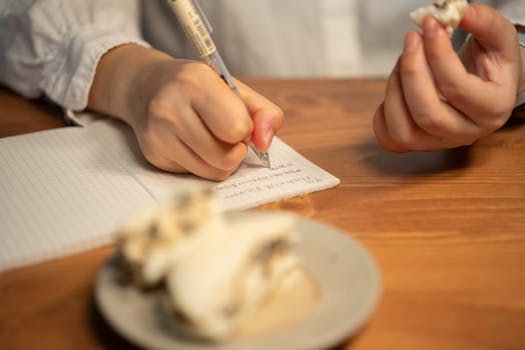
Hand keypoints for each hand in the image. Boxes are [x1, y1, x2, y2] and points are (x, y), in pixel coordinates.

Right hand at [89, 45, 282, 179]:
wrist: (145, 87)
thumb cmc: (196, 88)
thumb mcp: (233, 87)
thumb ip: (263, 112)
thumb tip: (264, 144)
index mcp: (195, 83)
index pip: (236, 128)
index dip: (245, 129)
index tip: (238, 120)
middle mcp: (171, 109)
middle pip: (227, 157)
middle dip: (236, 150)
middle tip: (226, 134)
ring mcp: (159, 135)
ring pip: (214, 172)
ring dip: (222, 161)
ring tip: (212, 139)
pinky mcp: (154, 156)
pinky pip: (196, 175)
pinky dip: (203, 164)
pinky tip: (192, 144)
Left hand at [374, 4, 524, 151]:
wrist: (483, 89)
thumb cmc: (489, 65)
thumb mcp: (497, 40)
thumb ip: (485, 23)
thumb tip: (460, 12)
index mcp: (493, 109)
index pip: (457, 88)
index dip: (438, 54)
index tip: (429, 26)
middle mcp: (465, 133)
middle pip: (427, 113)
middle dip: (411, 72)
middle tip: (411, 39)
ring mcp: (437, 144)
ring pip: (403, 129)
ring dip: (395, 88)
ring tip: (404, 60)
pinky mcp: (414, 146)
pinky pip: (388, 137)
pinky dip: (384, 110)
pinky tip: (399, 89)